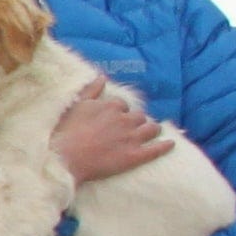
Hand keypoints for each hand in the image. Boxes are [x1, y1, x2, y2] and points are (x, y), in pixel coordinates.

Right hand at [52, 83, 174, 185]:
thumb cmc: (65, 132)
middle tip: (130, 128)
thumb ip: (91, 90)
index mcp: (111, 106)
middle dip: (136, 120)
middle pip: (139, 116)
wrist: (64, 158)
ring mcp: (131, 138)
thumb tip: (102, 76)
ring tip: (152, 131)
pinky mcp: (134, 156)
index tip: (113, 118)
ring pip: (152, 129)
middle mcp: (125, 119)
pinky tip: (171, 143)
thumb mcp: (76, 105)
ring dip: (153, 129)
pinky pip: (156, 150)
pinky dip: (165, 146)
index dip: (119, 111)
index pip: (122, 105)